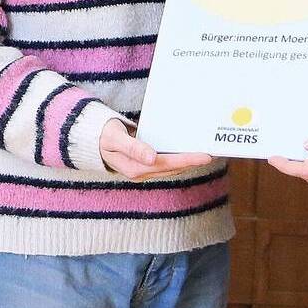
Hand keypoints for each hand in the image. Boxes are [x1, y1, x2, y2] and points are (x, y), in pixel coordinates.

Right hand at [97, 118, 215, 180]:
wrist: (93, 140)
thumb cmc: (103, 135)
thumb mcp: (114, 138)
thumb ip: (132, 147)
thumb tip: (151, 158)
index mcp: (135, 167)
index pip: (166, 164)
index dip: (187, 160)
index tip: (205, 156)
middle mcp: (141, 172)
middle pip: (173, 168)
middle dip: (193, 162)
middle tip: (214, 153)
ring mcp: (144, 170)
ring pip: (172, 168)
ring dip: (188, 162)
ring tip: (206, 154)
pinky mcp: (146, 166)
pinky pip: (167, 164)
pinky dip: (180, 159)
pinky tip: (188, 153)